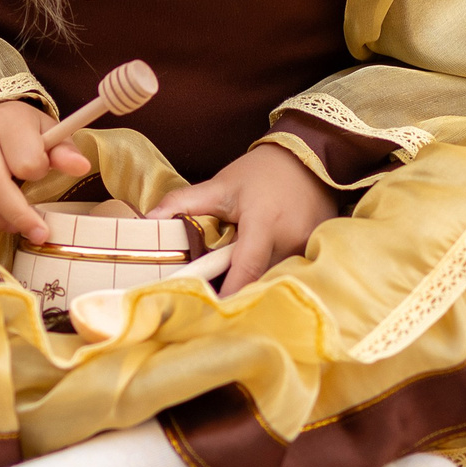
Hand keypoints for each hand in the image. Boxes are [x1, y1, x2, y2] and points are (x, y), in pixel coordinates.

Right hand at [0, 101, 89, 243]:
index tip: (43, 175)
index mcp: (8, 121)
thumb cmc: (20, 131)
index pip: (25, 160)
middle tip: (38, 233)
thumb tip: (81, 167)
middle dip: (18, 215)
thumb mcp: (46, 133)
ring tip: (12, 226)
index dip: (38, 174)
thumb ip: (63, 151)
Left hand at [149, 142, 337, 294]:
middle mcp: (292, 240)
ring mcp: (310, 247)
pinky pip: (293, 272)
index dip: (229, 293)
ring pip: (278, 279)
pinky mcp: (318, 251)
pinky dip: (275, 276)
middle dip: (240, 293)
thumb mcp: (220, 185)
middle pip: (262, 280)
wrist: (308, 155)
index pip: (247, 269)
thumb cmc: (261, 172)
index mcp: (264, 223)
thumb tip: (147, 220)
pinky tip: (260, 277)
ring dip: (258, 285)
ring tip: (235, 288)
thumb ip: (183, 203)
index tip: (210, 310)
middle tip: (214, 302)